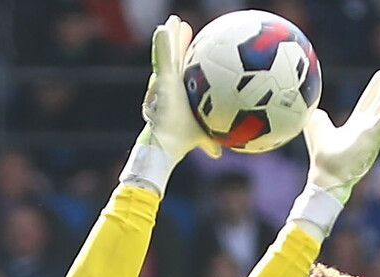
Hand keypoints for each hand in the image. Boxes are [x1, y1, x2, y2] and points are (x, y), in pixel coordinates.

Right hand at [139, 17, 219, 157]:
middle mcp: (171, 86)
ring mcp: (164, 81)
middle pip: (175, 58)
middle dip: (177, 42)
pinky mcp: (161, 80)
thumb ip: (209, 142)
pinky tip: (162, 29)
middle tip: (181, 24)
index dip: (188, 58)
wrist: (166, 145)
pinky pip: (162, 59)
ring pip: (166, 54)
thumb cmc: (179, 143)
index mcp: (180, 94)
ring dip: (168, 36)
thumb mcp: (200, 137)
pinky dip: (161, 44)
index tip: (194, 46)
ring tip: (172, 21)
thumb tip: (218, 153)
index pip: (185, 72)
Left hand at [303, 66, 379, 204]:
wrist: (326, 176)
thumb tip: (314, 110)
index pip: (369, 102)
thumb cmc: (322, 158)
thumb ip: (319, 118)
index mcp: (357, 126)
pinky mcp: (373, 139)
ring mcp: (373, 133)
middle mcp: (368, 128)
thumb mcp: (317, 128)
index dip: (377, 88)